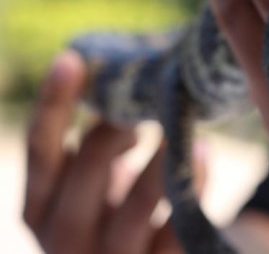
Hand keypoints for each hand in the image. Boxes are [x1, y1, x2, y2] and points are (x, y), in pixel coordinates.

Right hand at [24, 52, 205, 253]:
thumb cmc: (117, 213)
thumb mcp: (93, 183)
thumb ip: (95, 146)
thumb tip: (119, 86)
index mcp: (40, 209)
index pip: (41, 151)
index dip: (54, 104)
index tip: (72, 58)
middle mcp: (64, 240)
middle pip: (87, 168)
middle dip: (117, 123)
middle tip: (145, 98)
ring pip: (138, 204)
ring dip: (162, 157)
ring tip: (181, 127)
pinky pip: (179, 226)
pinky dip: (193, 182)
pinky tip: (203, 152)